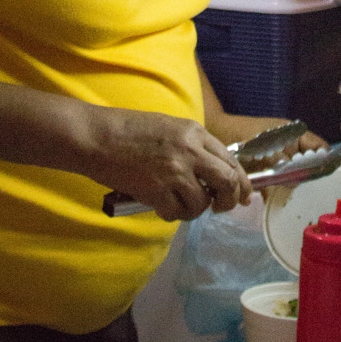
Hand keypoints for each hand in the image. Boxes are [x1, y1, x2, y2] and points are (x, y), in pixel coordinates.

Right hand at [81, 107, 252, 219]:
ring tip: (178, 203)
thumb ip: (192, 146)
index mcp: (194, 132)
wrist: (96, 137)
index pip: (231, 160)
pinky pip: (177, 213)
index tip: (243, 196)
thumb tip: (212, 172)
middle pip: (228, 182)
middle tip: (220, 207)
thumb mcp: (169, 127)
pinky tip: (161, 205)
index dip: (241, 182)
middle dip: (229, 200)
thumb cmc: (127, 130)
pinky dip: (172, 213)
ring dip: (194, 209)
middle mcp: (190, 150)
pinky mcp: (157, 190)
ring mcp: (174, 171)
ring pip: (202, 203)